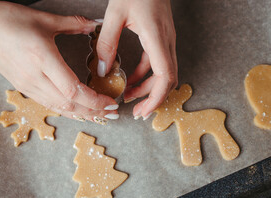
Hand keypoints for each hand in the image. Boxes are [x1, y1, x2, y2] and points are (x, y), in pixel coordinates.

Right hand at [0, 1, 119, 123]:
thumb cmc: (10, 20)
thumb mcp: (45, 19)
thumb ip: (74, 24)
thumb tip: (94, 25)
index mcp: (42, 58)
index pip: (73, 90)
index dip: (94, 100)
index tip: (110, 101)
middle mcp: (35, 77)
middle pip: (69, 104)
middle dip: (93, 111)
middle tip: (111, 113)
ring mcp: (27, 85)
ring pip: (59, 108)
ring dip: (82, 114)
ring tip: (100, 115)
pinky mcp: (23, 88)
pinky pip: (48, 104)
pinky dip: (66, 110)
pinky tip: (78, 111)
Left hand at [97, 0, 176, 119]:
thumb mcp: (115, 14)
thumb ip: (107, 43)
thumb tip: (103, 71)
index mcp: (157, 38)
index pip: (165, 77)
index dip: (156, 98)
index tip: (143, 111)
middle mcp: (166, 42)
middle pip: (167, 80)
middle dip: (152, 99)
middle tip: (135, 110)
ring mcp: (166, 41)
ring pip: (164, 74)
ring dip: (147, 88)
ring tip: (128, 97)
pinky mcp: (161, 39)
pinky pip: (157, 63)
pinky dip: (144, 75)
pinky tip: (129, 79)